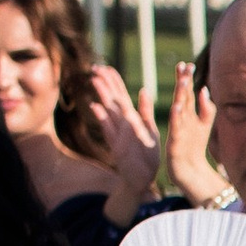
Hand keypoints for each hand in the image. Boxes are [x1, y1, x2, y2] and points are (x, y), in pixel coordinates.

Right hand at [91, 64, 163, 214]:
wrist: (142, 178)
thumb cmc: (147, 155)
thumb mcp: (150, 131)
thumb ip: (145, 112)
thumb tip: (143, 90)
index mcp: (132, 119)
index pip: (122, 96)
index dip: (114, 82)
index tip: (106, 67)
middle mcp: (122, 124)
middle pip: (112, 99)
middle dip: (104, 83)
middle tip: (95, 67)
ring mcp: (117, 133)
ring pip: (108, 110)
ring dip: (102, 95)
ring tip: (95, 80)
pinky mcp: (116, 145)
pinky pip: (109, 129)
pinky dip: (102, 118)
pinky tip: (95, 106)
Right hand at [165, 71, 228, 204]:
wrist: (189, 170)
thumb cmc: (194, 146)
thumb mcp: (203, 125)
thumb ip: (206, 108)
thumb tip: (204, 90)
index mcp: (186, 114)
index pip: (185, 92)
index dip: (186, 78)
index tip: (187, 64)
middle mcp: (181, 119)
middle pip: (181, 96)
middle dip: (182, 81)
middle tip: (183, 66)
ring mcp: (178, 129)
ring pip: (178, 109)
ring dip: (180, 94)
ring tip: (182, 80)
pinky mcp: (176, 142)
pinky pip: (176, 128)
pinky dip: (176, 117)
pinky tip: (177, 107)